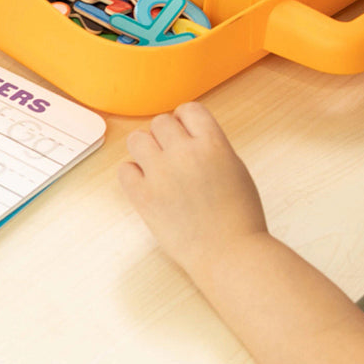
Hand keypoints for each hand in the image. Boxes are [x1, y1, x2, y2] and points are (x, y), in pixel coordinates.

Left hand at [120, 102, 269, 280]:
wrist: (229, 254)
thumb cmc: (239, 217)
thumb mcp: (236, 168)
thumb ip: (211, 146)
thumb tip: (188, 135)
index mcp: (213, 144)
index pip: (189, 109)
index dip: (185, 120)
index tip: (184, 133)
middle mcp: (185, 153)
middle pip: (160, 122)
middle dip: (165, 137)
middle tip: (172, 156)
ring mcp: (162, 174)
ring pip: (137, 139)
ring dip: (145, 150)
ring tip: (156, 168)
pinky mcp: (144, 197)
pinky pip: (124, 169)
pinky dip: (133, 175)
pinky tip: (147, 185)